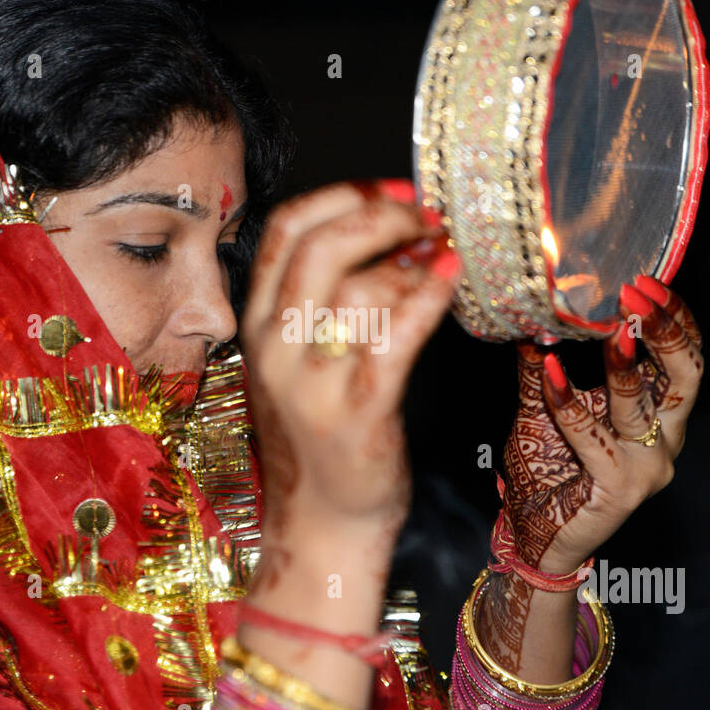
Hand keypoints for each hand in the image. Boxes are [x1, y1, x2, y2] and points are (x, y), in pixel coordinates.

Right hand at [240, 180, 462, 576]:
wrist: (322, 521)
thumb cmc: (322, 435)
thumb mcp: (302, 358)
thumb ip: (328, 298)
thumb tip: (395, 234)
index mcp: (258, 324)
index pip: (284, 230)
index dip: (341, 195)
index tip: (390, 187)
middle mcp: (275, 347)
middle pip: (320, 248)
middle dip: (382, 215)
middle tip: (427, 215)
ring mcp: (311, 383)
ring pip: (358, 289)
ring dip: (411, 263)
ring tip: (442, 260)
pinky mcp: (355, 414)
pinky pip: (393, 337)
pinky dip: (427, 298)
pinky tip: (450, 279)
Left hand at [501, 275, 703, 574]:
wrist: (536, 538)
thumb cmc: (547, 472)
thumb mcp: (544, 410)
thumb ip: (543, 372)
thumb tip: (530, 323)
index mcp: (660, 416)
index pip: (686, 358)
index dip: (674, 319)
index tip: (646, 282)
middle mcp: (664, 440)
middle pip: (687, 377)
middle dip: (666, 331)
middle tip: (637, 296)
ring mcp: (647, 467)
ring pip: (644, 407)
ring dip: (625, 366)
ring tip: (609, 331)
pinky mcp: (620, 490)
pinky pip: (595, 438)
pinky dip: (570, 404)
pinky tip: (549, 374)